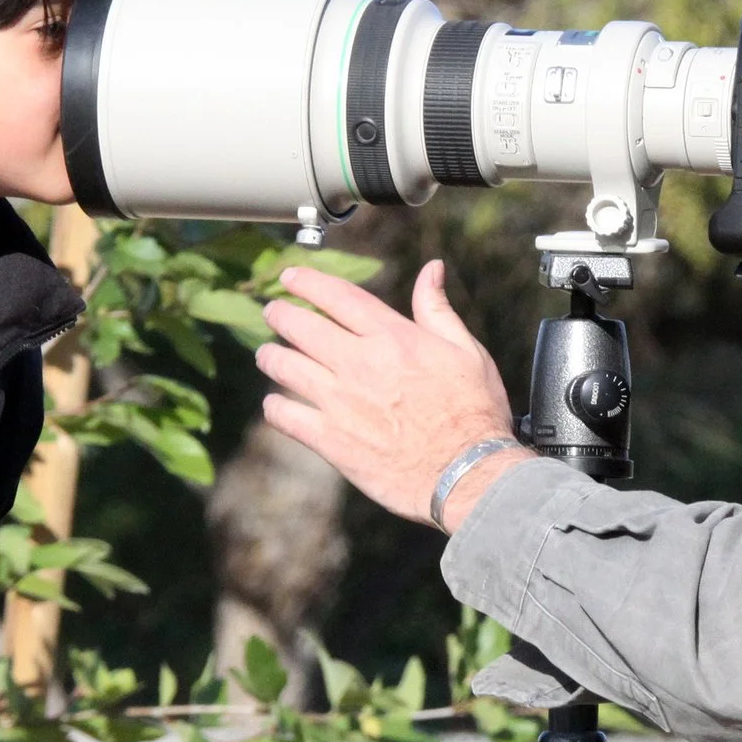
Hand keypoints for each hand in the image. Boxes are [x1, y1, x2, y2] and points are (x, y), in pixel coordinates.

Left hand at [258, 260, 529, 527]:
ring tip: (267, 354)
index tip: (289, 276)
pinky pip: (285, 416)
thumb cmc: (474, 412)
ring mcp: (340, 402)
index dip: (307, 281)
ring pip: (284, 366)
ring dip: (270, 356)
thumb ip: (438, 310)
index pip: (336, 296)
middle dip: (279, 313)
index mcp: (392, 337)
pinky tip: (276, 404)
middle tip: (272, 311)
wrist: (467, 473)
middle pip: (300, 326)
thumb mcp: (467, 351)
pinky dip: (275, 407)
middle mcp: (359, 363)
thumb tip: (431, 268)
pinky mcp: (331, 440)